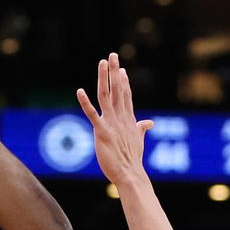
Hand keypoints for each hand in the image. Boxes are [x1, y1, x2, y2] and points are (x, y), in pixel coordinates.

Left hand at [75, 52, 152, 184]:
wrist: (130, 173)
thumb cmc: (132, 159)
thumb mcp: (138, 140)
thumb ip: (142, 128)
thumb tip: (149, 122)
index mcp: (128, 119)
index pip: (126, 96)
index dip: (123, 82)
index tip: (121, 69)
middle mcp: (121, 117)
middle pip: (118, 90)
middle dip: (115, 72)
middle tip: (112, 55)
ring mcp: (112, 123)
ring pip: (107, 95)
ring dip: (104, 78)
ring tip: (102, 62)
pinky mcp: (102, 132)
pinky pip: (92, 114)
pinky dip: (86, 103)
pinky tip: (79, 91)